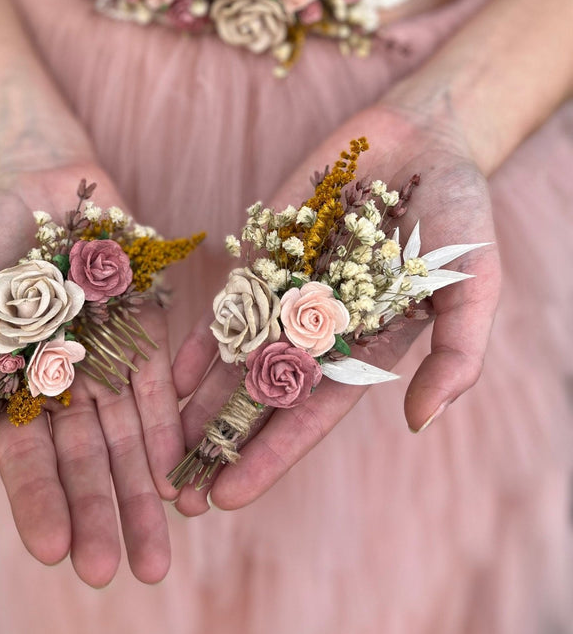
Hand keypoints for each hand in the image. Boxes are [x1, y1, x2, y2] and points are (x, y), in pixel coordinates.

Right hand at [0, 162, 183, 585]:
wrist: (29, 182)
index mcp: (9, 390)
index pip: (25, 460)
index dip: (40, 504)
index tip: (56, 553)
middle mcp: (62, 386)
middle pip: (85, 460)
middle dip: (101, 514)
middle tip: (117, 571)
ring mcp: (106, 359)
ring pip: (126, 437)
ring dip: (142, 494)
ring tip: (159, 555)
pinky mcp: (145, 329)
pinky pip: (159, 387)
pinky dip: (168, 432)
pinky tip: (179, 480)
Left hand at [172, 99, 500, 514]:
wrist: (424, 137)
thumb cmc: (459, 213)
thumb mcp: (472, 284)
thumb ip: (455, 352)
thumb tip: (419, 422)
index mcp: (366, 347)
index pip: (312, 415)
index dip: (271, 454)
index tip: (230, 495)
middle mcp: (320, 329)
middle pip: (263, 398)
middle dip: (222, 444)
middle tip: (179, 496)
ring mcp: (287, 291)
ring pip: (235, 357)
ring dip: (199, 403)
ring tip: (160, 448)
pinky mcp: (265, 252)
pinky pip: (226, 302)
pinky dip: (200, 338)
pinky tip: (168, 374)